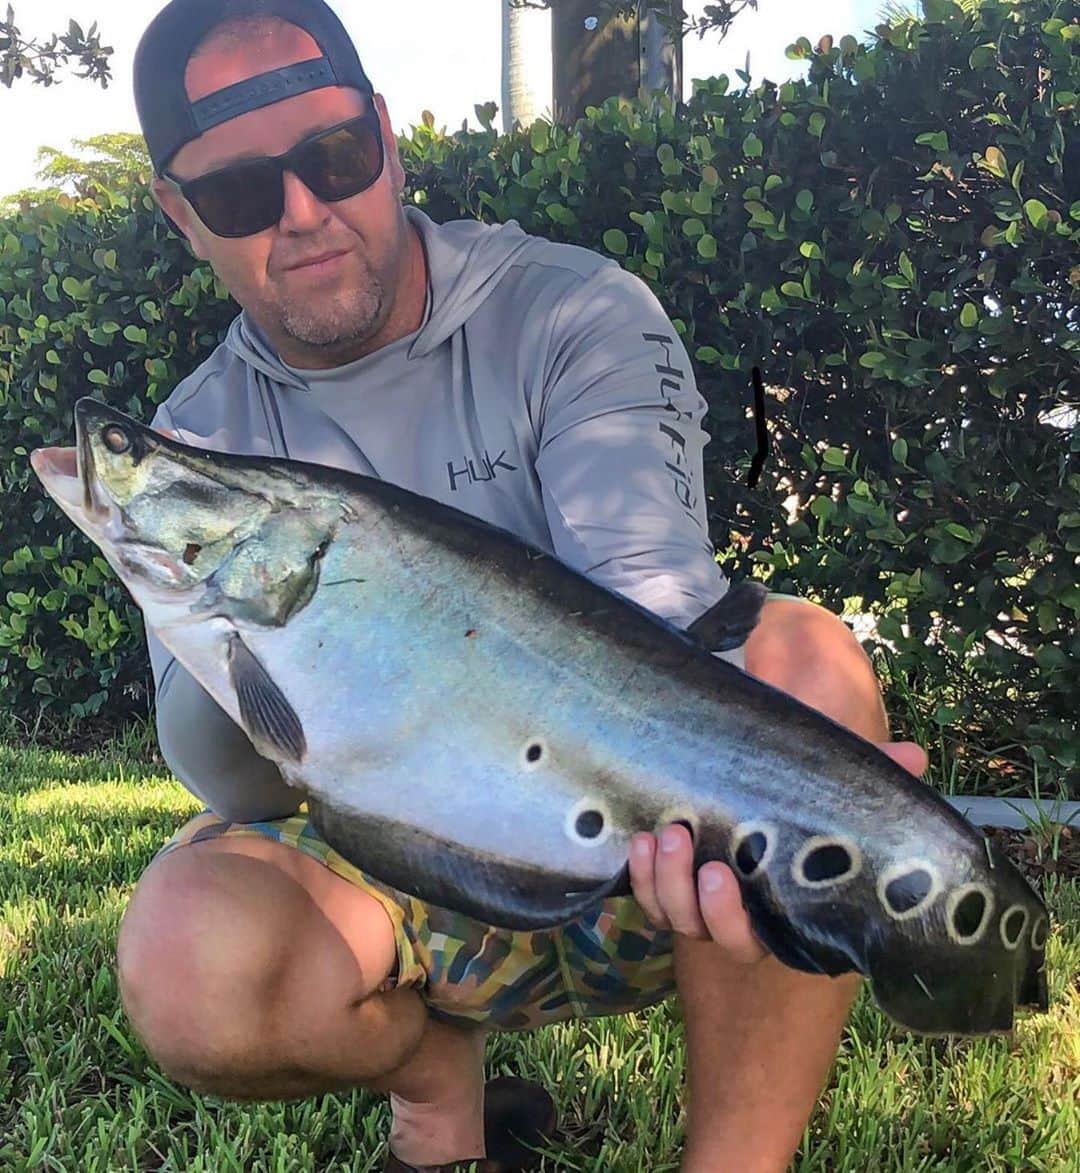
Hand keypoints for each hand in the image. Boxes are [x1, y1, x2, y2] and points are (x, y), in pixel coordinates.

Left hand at [628, 740, 928, 961]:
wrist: (751, 801)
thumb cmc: (796, 811)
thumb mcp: (828, 797)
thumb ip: (866, 782)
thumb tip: (915, 757)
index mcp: (774, 913)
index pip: (753, 939)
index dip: (731, 919)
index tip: (721, 875)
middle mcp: (734, 920)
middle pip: (706, 931)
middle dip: (692, 897)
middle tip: (685, 844)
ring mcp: (696, 906)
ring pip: (672, 915)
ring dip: (662, 878)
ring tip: (662, 834)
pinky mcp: (667, 889)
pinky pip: (648, 897)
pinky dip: (639, 874)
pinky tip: (638, 840)